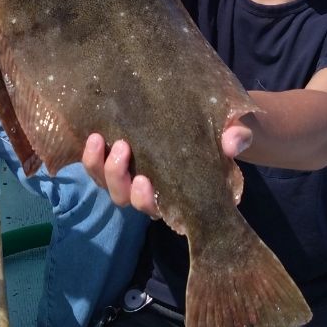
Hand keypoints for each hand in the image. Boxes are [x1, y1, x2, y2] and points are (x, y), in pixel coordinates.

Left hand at [81, 120, 254, 216]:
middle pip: (126, 198)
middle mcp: (150, 190)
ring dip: (99, 166)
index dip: (147, 201)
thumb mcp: (232, 132)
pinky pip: (96, 166)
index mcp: (178, 194)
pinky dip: (90, 156)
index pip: (158, 210)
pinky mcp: (114, 157)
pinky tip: (92, 136)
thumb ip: (235, 138)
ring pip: (106, 183)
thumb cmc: (220, 132)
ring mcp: (130, 175)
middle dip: (119, 178)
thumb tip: (234, 140)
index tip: (145, 181)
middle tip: (122, 147)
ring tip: (100, 139)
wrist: (204, 116)